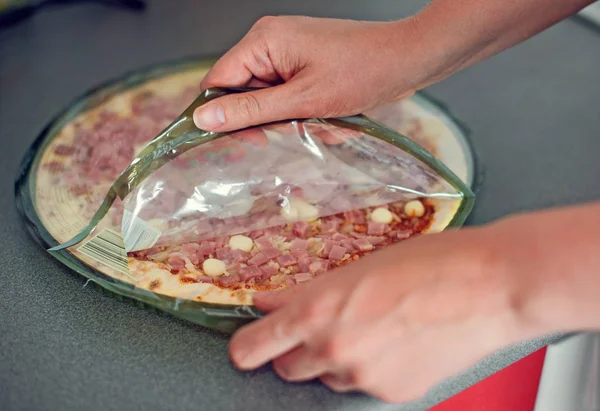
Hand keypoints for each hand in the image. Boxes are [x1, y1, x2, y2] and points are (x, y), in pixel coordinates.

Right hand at [194, 16, 427, 131]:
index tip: (243, 142)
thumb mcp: (302, 100)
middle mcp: (270, 42)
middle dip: (271, 118)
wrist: (406, 60)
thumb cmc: (361, 72)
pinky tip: (332, 113)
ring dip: (294, 119)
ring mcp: (287, 53)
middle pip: (244, 94)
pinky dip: (307, 113)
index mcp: (262, 41)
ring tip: (325, 117)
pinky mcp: (303, 64)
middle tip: (298, 125)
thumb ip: (251, 110)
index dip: (222, 116)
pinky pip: (289, 97)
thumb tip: (203, 119)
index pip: (217, 82)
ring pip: (269, 101)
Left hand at [228, 223, 543, 402]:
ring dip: (332, 360)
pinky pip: (363, 385)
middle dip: (295, 349)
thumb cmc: (429, 262)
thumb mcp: (356, 266)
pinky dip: (369, 368)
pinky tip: (394, 342)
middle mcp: (333, 351)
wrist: (489, 285)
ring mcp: (363, 377)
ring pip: (326, 377)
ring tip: (367, 328)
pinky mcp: (393, 392)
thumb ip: (306, 292)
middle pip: (285, 368)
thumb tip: (270, 302)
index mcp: (316, 313)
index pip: (251, 348)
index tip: (247, 343)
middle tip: (317, 326)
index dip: (245, 346)